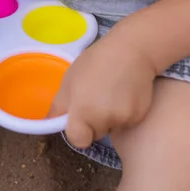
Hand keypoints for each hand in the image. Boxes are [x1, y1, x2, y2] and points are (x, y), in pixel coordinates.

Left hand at [47, 33, 157, 147]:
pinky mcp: (139, 115)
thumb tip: (50, 123)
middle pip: (95, 134)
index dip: (77, 132)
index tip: (79, 119)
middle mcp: (103, 120)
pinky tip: (125, 93)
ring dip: (110, 117)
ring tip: (111, 93)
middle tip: (96, 98)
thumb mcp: (69, 81)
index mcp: (82, 112)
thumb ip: (59, 107)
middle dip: (93, 123)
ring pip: (111, 127)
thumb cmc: (95, 63)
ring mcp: (123, 119)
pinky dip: (125, 112)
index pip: (78, 140)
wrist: (132, 50)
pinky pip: (127, 122)